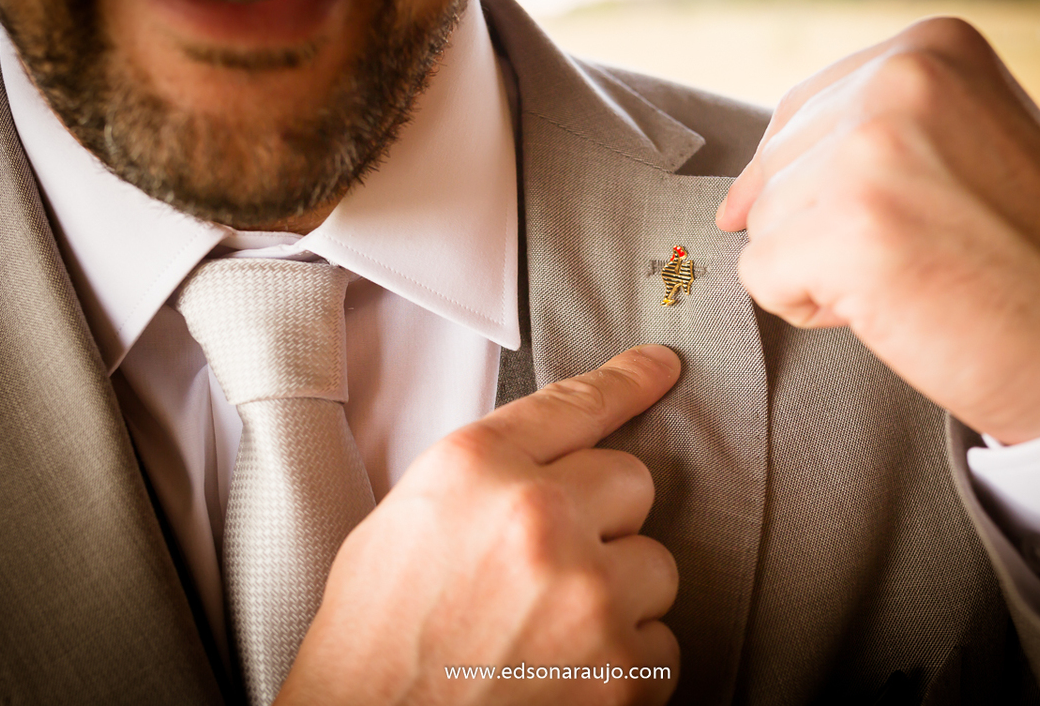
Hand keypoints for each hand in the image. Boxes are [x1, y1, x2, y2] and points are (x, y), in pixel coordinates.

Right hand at [276, 346, 681, 705]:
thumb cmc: (376, 637)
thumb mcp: (406, 518)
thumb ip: (487, 474)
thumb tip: (552, 462)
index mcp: (476, 468)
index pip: (576, 402)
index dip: (628, 381)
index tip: (661, 368)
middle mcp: (537, 518)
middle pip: (632, 481)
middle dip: (603, 517)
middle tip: (553, 562)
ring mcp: (586, 595)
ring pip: (656, 564)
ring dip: (618, 592)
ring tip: (551, 628)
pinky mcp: (621, 671)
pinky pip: (663, 642)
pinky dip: (627, 659)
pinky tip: (569, 672)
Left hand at [717, 17, 1039, 443]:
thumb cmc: (1034, 261)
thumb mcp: (964, 148)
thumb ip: (869, 136)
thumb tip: (738, 200)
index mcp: (930, 48)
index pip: (802, 114)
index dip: (817, 186)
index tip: (884, 217)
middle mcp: (897, 80)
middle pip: (777, 170)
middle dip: (823, 230)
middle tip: (922, 255)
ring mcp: (869, 153)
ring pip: (764, 224)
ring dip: (820, 269)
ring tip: (914, 279)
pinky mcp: (844, 232)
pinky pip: (759, 277)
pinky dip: (809, 309)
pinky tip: (890, 309)